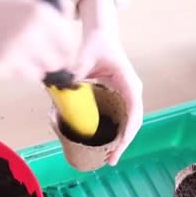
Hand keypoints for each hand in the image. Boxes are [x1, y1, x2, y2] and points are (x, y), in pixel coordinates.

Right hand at [0, 0, 77, 80]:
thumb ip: (52, 5)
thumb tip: (68, 16)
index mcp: (38, 15)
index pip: (68, 45)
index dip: (66, 45)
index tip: (60, 44)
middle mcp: (26, 38)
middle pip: (56, 63)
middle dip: (51, 56)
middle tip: (41, 48)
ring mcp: (9, 56)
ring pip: (37, 73)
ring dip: (34, 64)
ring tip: (19, 47)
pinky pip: (16, 75)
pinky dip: (14, 66)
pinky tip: (1, 48)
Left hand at [72, 0, 141, 165]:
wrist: (101, 35)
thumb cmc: (95, 44)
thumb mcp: (83, 58)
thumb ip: (74, 73)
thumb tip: (61, 91)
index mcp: (129, 83)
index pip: (134, 112)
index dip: (128, 132)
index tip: (119, 147)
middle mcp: (131, 91)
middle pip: (133, 123)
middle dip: (123, 143)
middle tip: (110, 161)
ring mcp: (126, 95)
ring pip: (127, 123)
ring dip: (119, 141)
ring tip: (108, 158)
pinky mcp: (118, 98)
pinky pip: (119, 118)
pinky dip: (113, 132)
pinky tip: (104, 145)